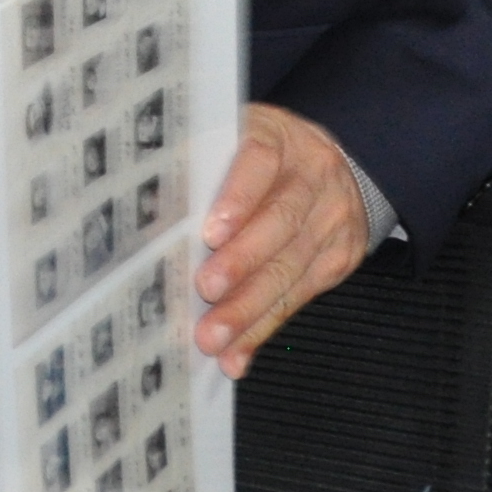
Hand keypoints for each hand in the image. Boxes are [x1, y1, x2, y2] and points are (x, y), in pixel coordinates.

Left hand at [194, 101, 376, 376]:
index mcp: (279, 139)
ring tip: (215, 338)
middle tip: (205, 291)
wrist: (337, 161)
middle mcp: (314, 178)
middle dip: (242, 264)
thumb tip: (151, 213)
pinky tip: (238, 354)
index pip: (260, 162)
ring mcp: (332, 220)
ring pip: (291, 268)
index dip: (237, 197)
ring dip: (250, 310)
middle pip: (280, 223)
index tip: (211, 231)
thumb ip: (205, 166)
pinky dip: (265, 329)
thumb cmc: (262, 153)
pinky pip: (300, 298)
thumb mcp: (237, 138)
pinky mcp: (339, 259)